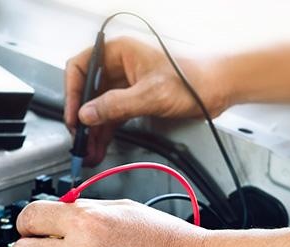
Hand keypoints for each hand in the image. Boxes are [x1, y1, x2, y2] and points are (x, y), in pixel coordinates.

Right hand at [64, 37, 230, 165]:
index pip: (80, 67)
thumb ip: (115, 105)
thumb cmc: (192, 79)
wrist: (218, 88)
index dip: (72, 92)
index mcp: (118, 52)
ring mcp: (125, 83)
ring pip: (98, 107)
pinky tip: (100, 148)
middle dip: (82, 118)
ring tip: (87, 151)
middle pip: (87, 91)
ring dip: (92, 130)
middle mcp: (118, 66)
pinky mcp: (134, 99)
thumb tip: (87, 114)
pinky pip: (112, 116)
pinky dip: (105, 132)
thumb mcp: (150, 95)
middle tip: (78, 138)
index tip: (73, 115)